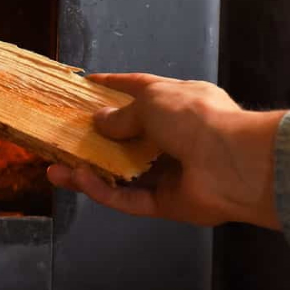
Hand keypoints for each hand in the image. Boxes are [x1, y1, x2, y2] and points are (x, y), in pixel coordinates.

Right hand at [46, 73, 284, 228]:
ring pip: (121, 173)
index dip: (113, 87)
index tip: (86, 86)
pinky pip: (129, 198)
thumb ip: (122, 115)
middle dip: (94, 139)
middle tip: (63, 138)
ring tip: (54, 168)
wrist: (235, 165)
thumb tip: (100, 122)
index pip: (140, 90)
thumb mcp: (153, 101)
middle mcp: (175, 136)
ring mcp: (171, 172)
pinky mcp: (166, 203)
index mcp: (180, 103)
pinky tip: (78, 180)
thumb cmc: (196, 118)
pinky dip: (104, 190)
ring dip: (89, 170)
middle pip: (127, 138)